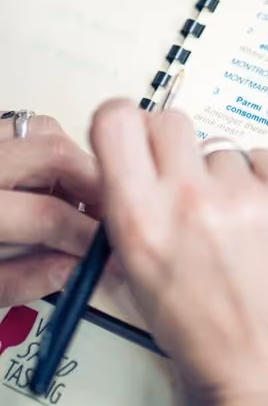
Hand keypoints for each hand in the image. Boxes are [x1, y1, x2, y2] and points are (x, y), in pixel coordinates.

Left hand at [0, 113, 99, 305]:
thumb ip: (20, 279)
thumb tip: (74, 267)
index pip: (45, 214)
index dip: (88, 235)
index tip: (109, 251)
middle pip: (53, 152)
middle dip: (93, 185)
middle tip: (108, 216)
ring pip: (42, 129)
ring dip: (72, 161)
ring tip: (78, 198)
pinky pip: (21, 126)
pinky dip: (46, 148)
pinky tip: (47, 181)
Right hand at [91, 100, 267, 405]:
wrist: (267, 366)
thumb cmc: (198, 330)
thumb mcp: (137, 274)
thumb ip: (129, 208)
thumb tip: (133, 160)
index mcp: (141, 218)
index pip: (116, 120)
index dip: (124, 123)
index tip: (136, 138)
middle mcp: (189, 197)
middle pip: (172, 121)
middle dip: (174, 146)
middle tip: (187, 179)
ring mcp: (247, 195)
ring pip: (223, 149)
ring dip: (224, 177)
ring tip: (236, 225)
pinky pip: (264, 159)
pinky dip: (262, 183)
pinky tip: (264, 224)